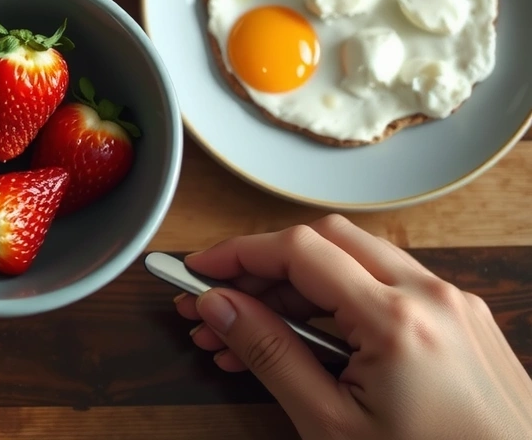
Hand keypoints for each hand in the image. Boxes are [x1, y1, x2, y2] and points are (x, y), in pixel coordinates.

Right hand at [176, 215, 531, 439]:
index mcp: (398, 319)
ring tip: (248, 335)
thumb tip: (220, 307)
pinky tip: (305, 341)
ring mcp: (454, 305)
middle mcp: (432, 296)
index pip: (298, 251)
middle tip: (219, 302)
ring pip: (357, 262)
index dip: (237, 255)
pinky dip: (339, 303)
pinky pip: (389, 289)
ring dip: (297, 287)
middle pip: (326, 241)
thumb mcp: (332, 427)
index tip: (197, 272)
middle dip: (264, 266)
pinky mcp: (464, 322)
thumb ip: (271, 356)